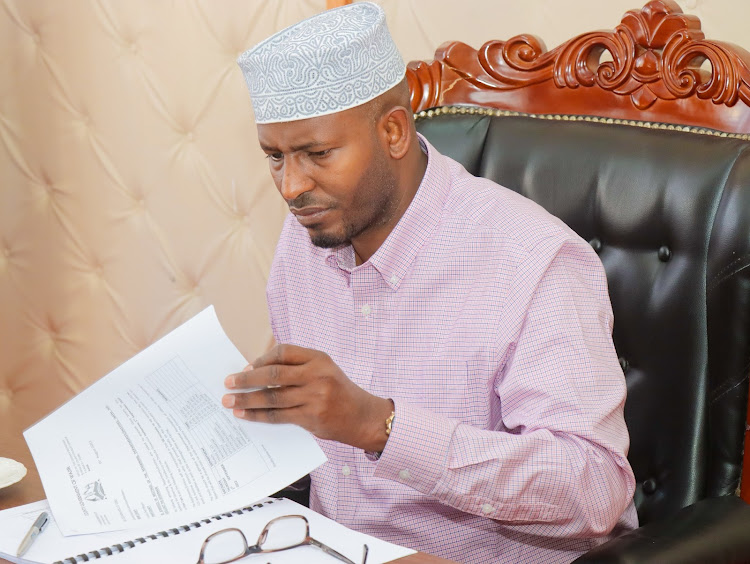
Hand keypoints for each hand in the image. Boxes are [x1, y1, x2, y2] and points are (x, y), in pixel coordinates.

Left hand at [222, 344, 393, 451]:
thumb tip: (255, 373)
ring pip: (273, 397)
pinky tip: (245, 416)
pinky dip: (258, 416)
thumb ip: (296, 368)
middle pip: (273, 374)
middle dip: (246, 379)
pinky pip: (279, 416)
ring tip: (229, 402)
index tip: (245, 367)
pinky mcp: (312, 417)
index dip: (261, 359)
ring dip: (247, 400)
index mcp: (319, 358)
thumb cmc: (338, 391)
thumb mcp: (323, 370)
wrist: (363, 417)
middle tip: (227, 383)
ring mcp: (315, 397)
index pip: (283, 352)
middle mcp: (317, 375)